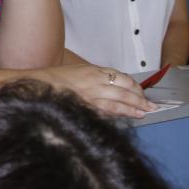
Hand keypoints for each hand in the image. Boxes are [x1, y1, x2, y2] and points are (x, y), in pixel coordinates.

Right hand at [38, 64, 154, 117]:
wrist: (38, 85)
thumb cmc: (57, 78)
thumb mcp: (80, 70)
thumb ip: (98, 76)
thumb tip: (116, 86)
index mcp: (94, 71)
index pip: (123, 78)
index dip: (135, 87)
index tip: (141, 92)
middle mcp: (94, 83)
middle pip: (124, 92)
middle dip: (140, 100)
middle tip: (150, 106)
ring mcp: (90, 97)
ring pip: (117, 105)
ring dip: (132, 110)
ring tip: (143, 114)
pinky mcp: (85, 109)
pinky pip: (104, 113)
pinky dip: (116, 116)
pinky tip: (123, 118)